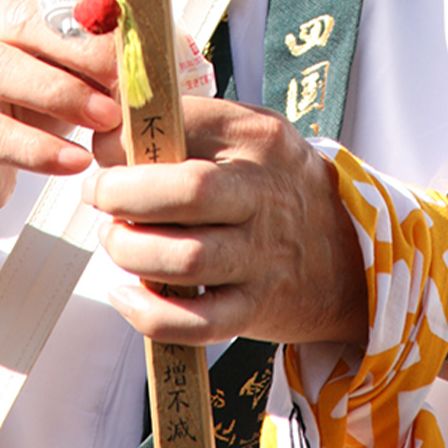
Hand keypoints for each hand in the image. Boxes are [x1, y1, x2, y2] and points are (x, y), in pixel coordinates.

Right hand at [0, 0, 122, 222]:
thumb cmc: (13, 103)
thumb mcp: (59, 64)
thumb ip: (98, 46)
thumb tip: (170, 42)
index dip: (100, 10)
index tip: (140, 37)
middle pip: (24, 19)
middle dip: (85, 49)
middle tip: (127, 78)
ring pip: (0, 68)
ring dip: (63, 93)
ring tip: (107, 118)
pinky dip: (38, 148)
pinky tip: (74, 160)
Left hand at [88, 96, 366, 347]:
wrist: (348, 251)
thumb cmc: (274, 185)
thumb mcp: (249, 136)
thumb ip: (190, 128)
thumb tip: (107, 134)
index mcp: (258, 138)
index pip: (187, 123)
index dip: (132, 137)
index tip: (104, 149)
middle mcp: (264, 194)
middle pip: (186, 191)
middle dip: (122, 194)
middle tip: (99, 194)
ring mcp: (262, 255)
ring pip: (184, 259)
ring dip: (130, 251)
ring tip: (116, 240)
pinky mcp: (256, 307)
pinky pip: (196, 323)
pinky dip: (149, 313)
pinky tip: (126, 294)